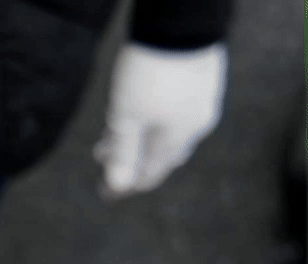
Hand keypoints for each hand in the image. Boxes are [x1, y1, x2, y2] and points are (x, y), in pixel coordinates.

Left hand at [94, 42, 228, 197]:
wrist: (180, 25)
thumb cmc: (150, 73)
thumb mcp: (126, 116)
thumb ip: (123, 151)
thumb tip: (117, 186)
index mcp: (175, 140)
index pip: (149, 175)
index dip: (124, 186)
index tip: (105, 194)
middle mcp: (194, 126)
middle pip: (160, 155)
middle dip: (132, 161)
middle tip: (106, 163)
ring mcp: (202, 104)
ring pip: (168, 133)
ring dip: (141, 139)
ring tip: (115, 138)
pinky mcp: (202, 83)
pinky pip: (177, 113)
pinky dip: (155, 121)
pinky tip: (143, 112)